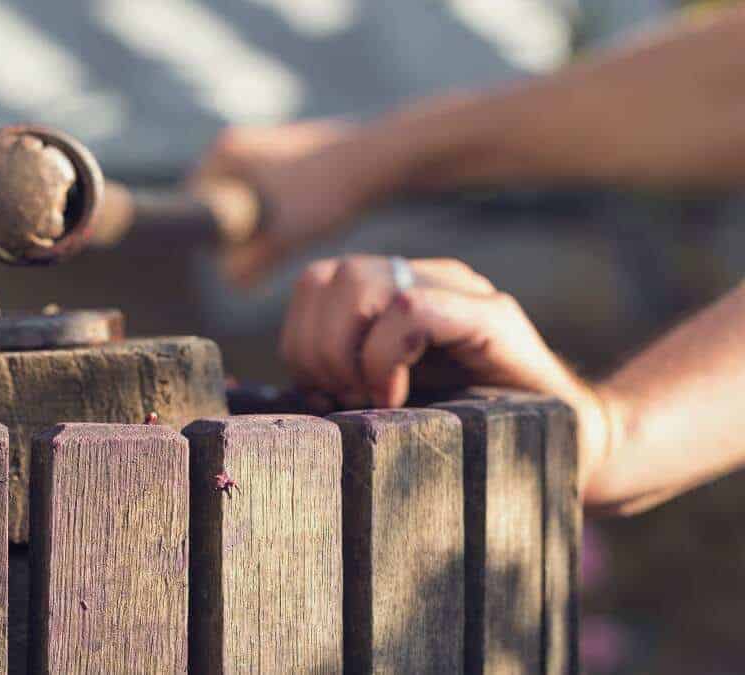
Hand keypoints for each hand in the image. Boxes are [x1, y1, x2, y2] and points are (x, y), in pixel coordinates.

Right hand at [191, 120, 403, 285]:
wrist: (382, 160)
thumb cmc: (330, 193)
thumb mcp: (281, 239)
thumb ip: (245, 267)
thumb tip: (228, 280)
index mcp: (223, 153)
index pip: (193, 212)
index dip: (220, 239)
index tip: (256, 243)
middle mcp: (233, 146)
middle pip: (215, 212)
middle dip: (243, 234)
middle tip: (279, 239)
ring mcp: (256, 150)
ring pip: (242, 211)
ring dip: (264, 228)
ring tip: (297, 226)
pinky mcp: (278, 161)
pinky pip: (262, 203)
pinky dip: (278, 217)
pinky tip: (306, 218)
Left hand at [281, 254, 614, 487]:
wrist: (569, 448)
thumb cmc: (465, 435)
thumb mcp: (377, 404)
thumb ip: (331, 380)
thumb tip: (245, 389)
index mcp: (393, 294)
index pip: (314, 282)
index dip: (301, 340)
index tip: (327, 394)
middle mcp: (424, 279)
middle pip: (325, 277)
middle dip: (317, 350)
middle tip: (348, 400)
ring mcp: (458, 291)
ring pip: (359, 282)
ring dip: (349, 354)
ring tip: (376, 400)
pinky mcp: (491, 316)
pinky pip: (408, 309)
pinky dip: (386, 359)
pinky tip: (398, 398)